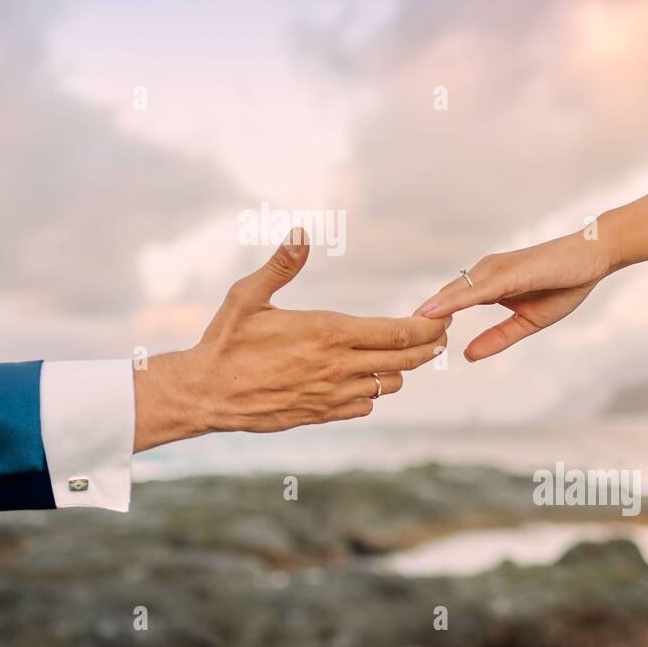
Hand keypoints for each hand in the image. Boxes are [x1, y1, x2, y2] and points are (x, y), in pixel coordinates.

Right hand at [134, 230, 448, 450]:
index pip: (397, 332)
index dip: (427, 326)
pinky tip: (363, 377)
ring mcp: (331, 395)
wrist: (206, 393)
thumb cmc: (225, 340)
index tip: (442, 317)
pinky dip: (373, 392)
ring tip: (401, 352)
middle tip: (438, 334)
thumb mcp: (247, 296)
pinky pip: (365, 405)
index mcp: (327, 333)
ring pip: (389, 385)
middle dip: (428, 346)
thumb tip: (301, 232)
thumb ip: (281, 265)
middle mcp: (336, 367)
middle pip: (406, 360)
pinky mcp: (322, 414)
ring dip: (400, 369)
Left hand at [416, 230, 617, 361]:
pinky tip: (435, 312)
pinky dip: (454, 302)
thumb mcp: (527, 322)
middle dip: (420, 319)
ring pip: (454, 293)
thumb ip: (497, 338)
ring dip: (430, 311)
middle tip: (393, 341)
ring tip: (404, 329)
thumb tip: (467, 356)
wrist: (593, 258)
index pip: (448, 303)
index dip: (428, 322)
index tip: (405, 341)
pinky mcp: (509, 273)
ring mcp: (495, 270)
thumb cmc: (562, 285)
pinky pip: (476, 290)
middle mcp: (484, 273)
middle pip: (443, 298)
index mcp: (486, 285)